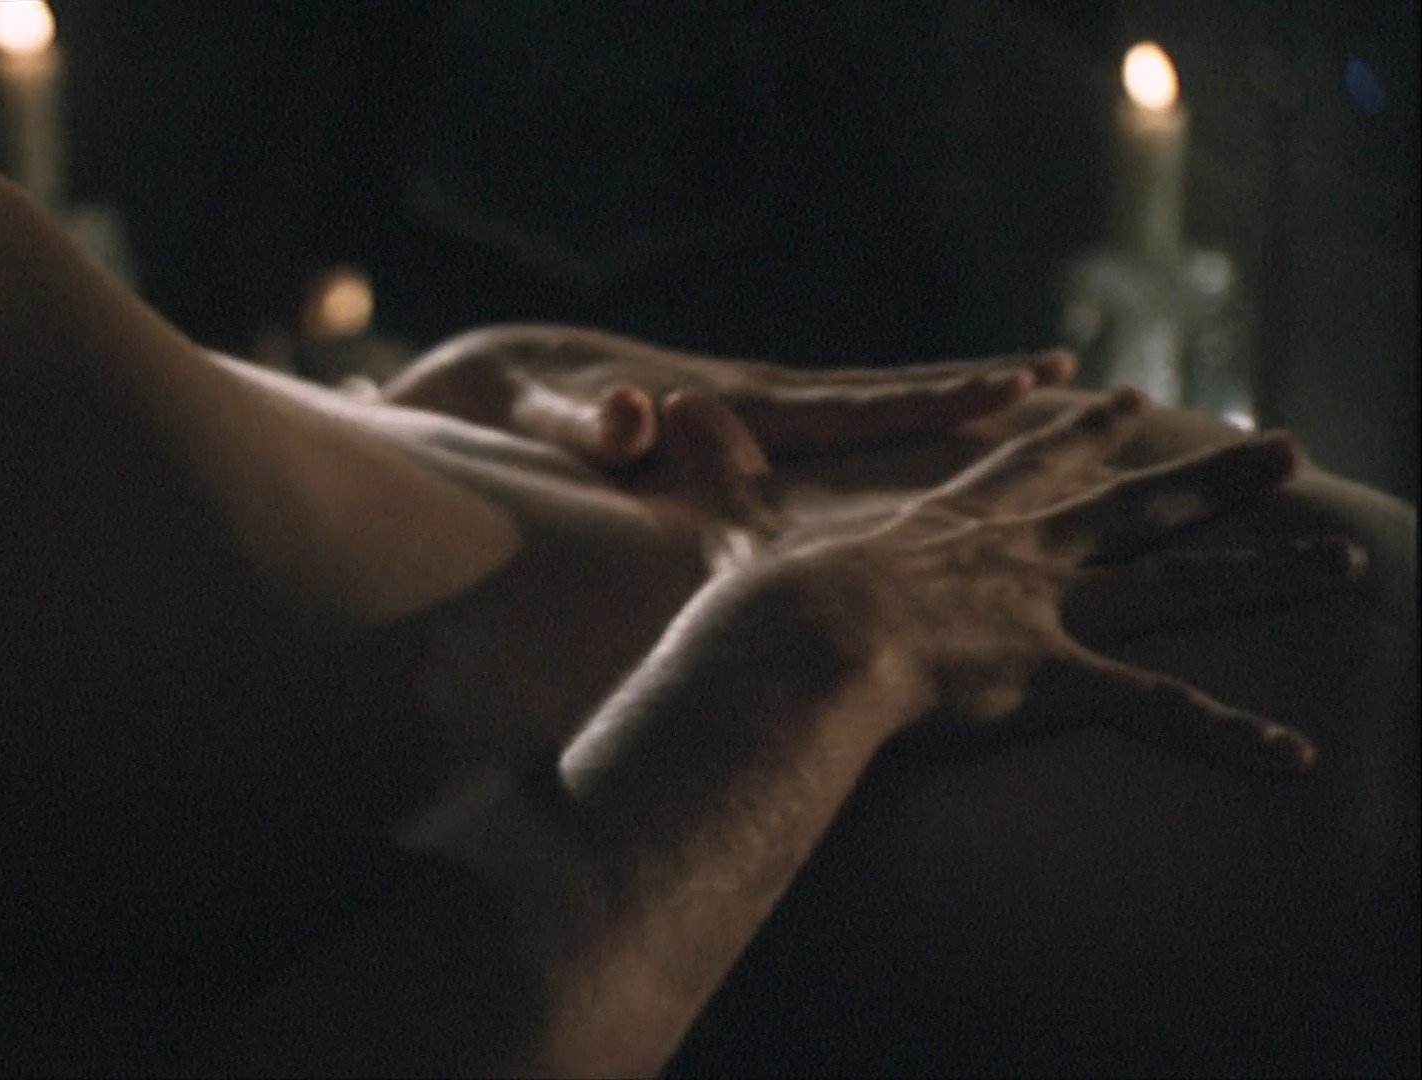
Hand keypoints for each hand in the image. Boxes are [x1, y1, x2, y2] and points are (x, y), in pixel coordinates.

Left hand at [383, 324, 1073, 467]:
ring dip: (946, 405)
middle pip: (883, 398)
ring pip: (869, 408)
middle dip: (973, 392)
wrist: (501, 375)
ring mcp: (753, 409)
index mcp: (730, 406)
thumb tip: (638, 415)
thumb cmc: (520, 408)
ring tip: (1036, 393)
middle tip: (1072, 378)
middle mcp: (756, 399)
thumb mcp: (543, 420)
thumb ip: (586, 426)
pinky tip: (937, 435)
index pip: (851, 407)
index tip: (1013, 388)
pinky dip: (895, 425)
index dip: (933, 403)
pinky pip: (836, 428)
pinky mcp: (741, 423)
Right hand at [719, 388, 1319, 773]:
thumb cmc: (770, 594)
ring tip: (1350, 562)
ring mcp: (1047, 612)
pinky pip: (1158, 714)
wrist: (797, 639)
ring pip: (1177, 587)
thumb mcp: (747, 520)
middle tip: (1285, 447)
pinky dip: (1228, 736)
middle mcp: (1021, 556)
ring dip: (1265, 576)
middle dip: (1213, 478)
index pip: (1029, 466)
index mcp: (956, 524)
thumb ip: (724, 471)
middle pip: (1135, 507)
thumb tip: (665, 406)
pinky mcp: (1057, 677)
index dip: (1078, 435)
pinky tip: (1297, 755)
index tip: (1122, 397)